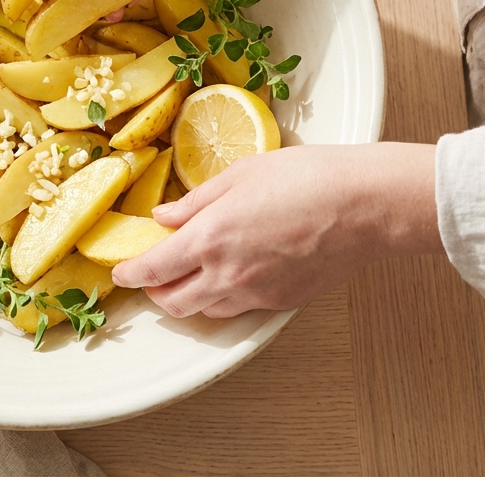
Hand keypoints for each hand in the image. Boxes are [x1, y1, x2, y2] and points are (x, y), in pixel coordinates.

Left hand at [112, 143, 441, 317]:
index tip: (121, 270)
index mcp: (209, 238)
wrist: (363, 205)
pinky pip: (241, 308)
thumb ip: (196, 200)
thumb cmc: (307, 178)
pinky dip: (226, 297)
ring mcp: (256, 293)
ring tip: (193, 275)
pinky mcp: (282, 302)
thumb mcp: (239, 174)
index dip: (130, 273)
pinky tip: (233, 275)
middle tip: (154, 274)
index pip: (152, 268)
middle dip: (156, 292)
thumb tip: (165, 216)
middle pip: (173, 302)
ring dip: (190, 298)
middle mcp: (227, 274)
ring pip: (206, 311)